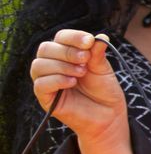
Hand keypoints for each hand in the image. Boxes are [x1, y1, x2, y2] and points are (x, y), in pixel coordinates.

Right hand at [29, 30, 128, 153]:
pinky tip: (72, 82)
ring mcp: (47, 81)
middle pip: (46, 48)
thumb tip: (100, 37)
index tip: (89, 41)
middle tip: (85, 59)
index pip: (60, 37)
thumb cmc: (104, 91)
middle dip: (67, 51)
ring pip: (39, 65)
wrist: (108, 116)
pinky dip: (57, 80)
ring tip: (81, 73)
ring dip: (62, 66)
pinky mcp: (45, 97)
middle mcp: (53, 65)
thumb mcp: (103, 70)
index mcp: (66, 54)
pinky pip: (40, 84)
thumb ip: (98, 54)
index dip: (73, 37)